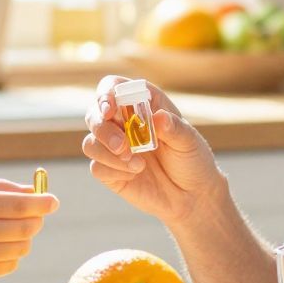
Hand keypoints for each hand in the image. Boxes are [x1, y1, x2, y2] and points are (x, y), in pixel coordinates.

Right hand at [0, 178, 53, 282]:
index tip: (53, 201)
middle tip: (34, 215)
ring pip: (21, 248)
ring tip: (8, 230)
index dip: (42, 203)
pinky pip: (9, 265)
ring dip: (24, 238)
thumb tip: (35, 191)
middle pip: (26, 228)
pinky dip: (11, 255)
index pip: (20, 206)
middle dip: (36, 220)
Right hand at [81, 75, 225, 221]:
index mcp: (142, 104)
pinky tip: (134, 175)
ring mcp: (114, 147)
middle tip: (122, 145)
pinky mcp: (110, 171)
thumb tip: (159, 117)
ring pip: (91, 142)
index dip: (106, 93)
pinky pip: (96, 167)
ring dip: (108, 153)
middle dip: (102, 128)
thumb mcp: (189, 141)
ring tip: (137, 164)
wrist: (193, 195)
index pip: (114, 87)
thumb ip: (173, 128)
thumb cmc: (192, 160)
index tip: (110, 109)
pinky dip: (113, 171)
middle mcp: (123, 122)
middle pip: (94, 114)